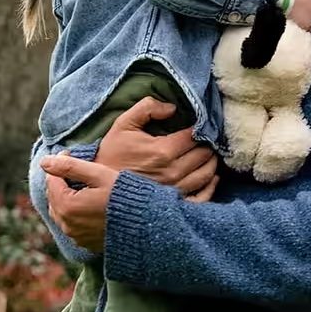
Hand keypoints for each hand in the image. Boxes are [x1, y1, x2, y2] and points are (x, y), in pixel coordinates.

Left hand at [42, 154, 117, 251]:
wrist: (145, 224)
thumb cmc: (124, 196)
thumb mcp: (99, 175)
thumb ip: (71, 167)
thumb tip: (45, 161)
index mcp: (66, 205)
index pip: (52, 179)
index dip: (60, 163)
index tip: (70, 153)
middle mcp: (66, 224)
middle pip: (53, 197)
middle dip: (61, 181)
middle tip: (76, 169)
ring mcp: (75, 235)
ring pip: (60, 211)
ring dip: (66, 197)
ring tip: (82, 185)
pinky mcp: (84, 243)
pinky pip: (71, 224)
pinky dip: (74, 212)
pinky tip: (88, 204)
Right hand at [95, 97, 219, 199]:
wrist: (99, 188)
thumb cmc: (111, 155)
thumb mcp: (123, 125)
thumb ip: (147, 108)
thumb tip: (172, 107)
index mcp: (163, 151)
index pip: (196, 136)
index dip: (201, 127)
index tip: (199, 125)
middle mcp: (174, 172)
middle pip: (206, 154)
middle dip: (207, 143)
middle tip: (204, 139)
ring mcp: (176, 190)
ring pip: (208, 173)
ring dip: (211, 161)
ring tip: (205, 153)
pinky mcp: (175, 204)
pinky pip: (203, 196)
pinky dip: (210, 185)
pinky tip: (208, 176)